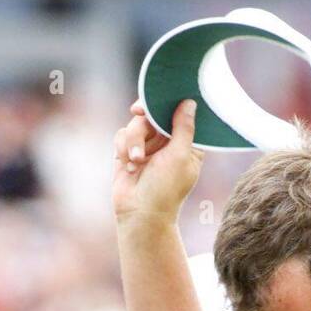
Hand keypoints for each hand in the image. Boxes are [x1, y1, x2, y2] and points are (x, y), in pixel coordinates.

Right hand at [112, 98, 204, 223]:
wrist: (139, 213)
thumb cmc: (165, 190)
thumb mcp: (180, 156)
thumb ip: (183, 128)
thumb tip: (189, 102)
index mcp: (187, 144)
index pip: (181, 114)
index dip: (170, 102)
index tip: (159, 97)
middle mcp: (168, 143)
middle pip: (154, 113)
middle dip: (145, 117)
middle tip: (138, 111)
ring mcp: (148, 147)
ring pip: (136, 123)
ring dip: (134, 140)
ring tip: (136, 162)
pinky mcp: (129, 151)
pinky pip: (122, 135)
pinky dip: (124, 148)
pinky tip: (129, 166)